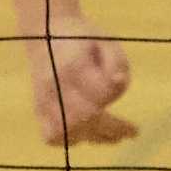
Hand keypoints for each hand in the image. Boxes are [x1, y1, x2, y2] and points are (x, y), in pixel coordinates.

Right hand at [25, 16, 136, 146]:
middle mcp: (55, 85)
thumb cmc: (82, 38)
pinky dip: (71, 138)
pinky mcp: (38, 108)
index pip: (100, 93)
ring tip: (114, 135)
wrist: (46, 32)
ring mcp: (43, 99)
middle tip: (132, 132)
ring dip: (94, 136)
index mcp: (73, 65)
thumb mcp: (105, 42)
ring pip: (68, 133)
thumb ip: (117, 62)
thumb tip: (118, 81)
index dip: (114, 94)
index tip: (121, 88)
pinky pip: (52, 136)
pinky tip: (87, 132)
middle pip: (85, 118)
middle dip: (112, 129)